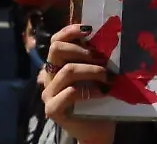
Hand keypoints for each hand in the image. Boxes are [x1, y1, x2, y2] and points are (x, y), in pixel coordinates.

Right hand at [40, 24, 115, 143]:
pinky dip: (88, 90)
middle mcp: (49, 76)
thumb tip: (105, 37)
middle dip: (81, 50)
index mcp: (58, 64)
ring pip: (68, 71)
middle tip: (100, 59)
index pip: (57, 40)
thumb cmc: (98, 96)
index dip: (70, 31)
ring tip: (107, 77)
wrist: (97, 127)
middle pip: (56, 49)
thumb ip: (94, 57)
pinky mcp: (52, 109)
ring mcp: (49, 93)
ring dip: (92, 70)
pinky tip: (101, 92)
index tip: (89, 30)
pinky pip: (69, 93)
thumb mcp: (96, 72)